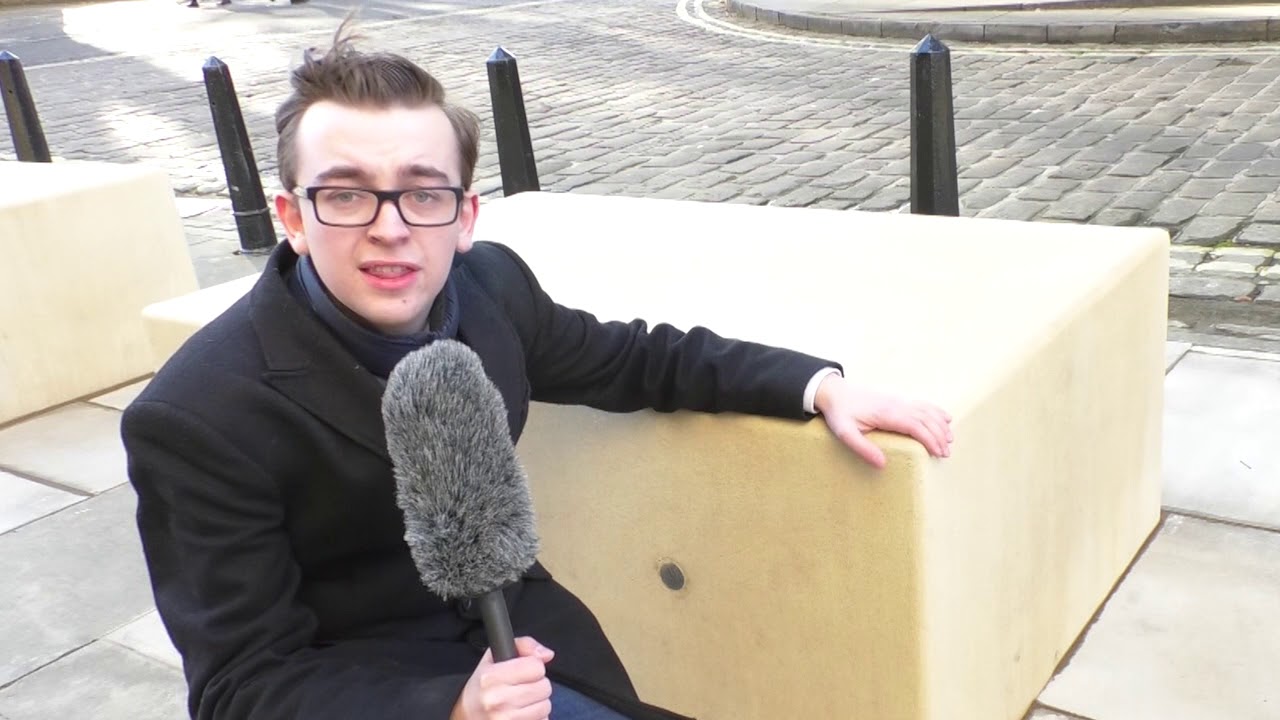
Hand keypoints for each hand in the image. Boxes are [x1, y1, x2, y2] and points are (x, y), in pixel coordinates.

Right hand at [450, 637, 554, 719]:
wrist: (465, 715)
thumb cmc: (482, 687)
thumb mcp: (494, 658)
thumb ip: (523, 645)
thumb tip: (547, 655)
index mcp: (491, 678)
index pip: (536, 666)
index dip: (533, 667)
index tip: (523, 672)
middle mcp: (497, 700)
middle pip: (544, 687)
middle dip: (536, 686)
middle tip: (521, 688)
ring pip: (545, 706)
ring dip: (537, 704)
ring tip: (520, 703)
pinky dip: (536, 718)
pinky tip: (521, 715)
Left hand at [814, 374, 952, 468]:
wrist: (835, 392)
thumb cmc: (840, 414)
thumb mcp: (845, 433)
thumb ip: (863, 449)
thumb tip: (883, 464)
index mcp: (886, 413)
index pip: (915, 425)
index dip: (929, 439)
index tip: (938, 453)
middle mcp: (896, 404)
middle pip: (925, 418)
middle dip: (939, 435)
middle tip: (946, 453)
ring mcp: (898, 400)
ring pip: (927, 410)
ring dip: (941, 424)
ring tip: (949, 440)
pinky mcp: (897, 399)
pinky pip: (921, 404)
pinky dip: (936, 411)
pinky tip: (946, 418)